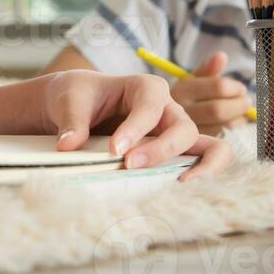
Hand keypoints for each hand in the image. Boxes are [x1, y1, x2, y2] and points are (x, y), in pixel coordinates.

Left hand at [40, 70, 232, 180]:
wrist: (77, 104)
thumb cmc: (77, 96)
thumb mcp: (69, 101)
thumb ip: (72, 122)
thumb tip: (69, 145)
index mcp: (145, 86)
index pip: (150, 107)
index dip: (135, 130)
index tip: (113, 150)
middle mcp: (167, 108)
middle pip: (183, 128)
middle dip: (161, 150)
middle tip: (129, 166)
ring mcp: (174, 130)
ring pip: (204, 145)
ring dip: (197, 165)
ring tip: (178, 183)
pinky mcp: (173, 150)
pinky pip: (204, 157)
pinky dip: (204, 171)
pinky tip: (183, 187)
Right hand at [167, 51, 253, 134]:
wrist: (160, 117)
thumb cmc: (183, 95)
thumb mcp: (190, 79)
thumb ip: (207, 69)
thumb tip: (222, 56)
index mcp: (183, 89)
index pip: (217, 87)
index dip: (235, 88)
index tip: (242, 88)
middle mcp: (182, 109)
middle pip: (218, 109)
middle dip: (238, 105)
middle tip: (247, 101)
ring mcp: (187, 127)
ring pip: (220, 124)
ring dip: (238, 117)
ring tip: (243, 111)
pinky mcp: (194, 141)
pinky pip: (218, 134)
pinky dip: (232, 126)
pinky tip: (235, 120)